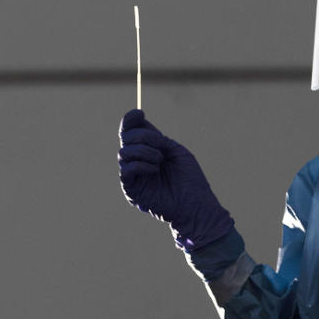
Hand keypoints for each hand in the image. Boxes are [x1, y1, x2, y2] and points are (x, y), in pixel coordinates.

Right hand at [118, 109, 232, 250]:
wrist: (195, 204)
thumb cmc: (190, 179)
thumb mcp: (175, 151)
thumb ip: (158, 138)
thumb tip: (141, 124)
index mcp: (148, 149)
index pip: (131, 131)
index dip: (131, 120)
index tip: (139, 114)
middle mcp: (138, 160)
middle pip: (125, 138)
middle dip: (142, 136)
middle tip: (161, 144)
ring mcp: (134, 175)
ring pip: (124, 153)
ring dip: (143, 151)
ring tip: (160, 159)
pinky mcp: (131, 190)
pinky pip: (126, 170)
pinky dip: (140, 165)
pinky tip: (154, 169)